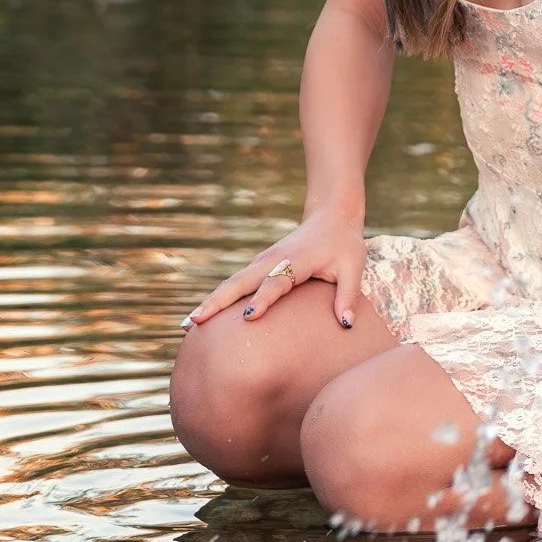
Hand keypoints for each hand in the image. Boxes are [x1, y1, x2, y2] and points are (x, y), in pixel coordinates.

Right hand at [182, 204, 365, 330]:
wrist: (330, 216)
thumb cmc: (344, 244)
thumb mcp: (353, 267)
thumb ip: (348, 295)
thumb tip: (346, 325)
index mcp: (296, 261)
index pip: (276, 282)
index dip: (263, 299)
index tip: (248, 317)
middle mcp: (273, 260)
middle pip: (240, 282)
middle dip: (217, 302)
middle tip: (194, 323)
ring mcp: (262, 262)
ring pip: (231, 283)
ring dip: (210, 302)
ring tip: (188, 324)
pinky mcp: (259, 266)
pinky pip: (235, 284)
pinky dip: (218, 298)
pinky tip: (204, 316)